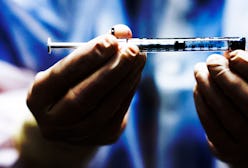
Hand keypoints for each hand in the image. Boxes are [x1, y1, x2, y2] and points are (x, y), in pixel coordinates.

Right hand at [26, 24, 145, 144]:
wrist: (73, 119)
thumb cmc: (73, 82)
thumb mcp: (75, 65)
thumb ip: (97, 47)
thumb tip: (125, 32)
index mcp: (38, 97)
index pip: (62, 75)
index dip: (88, 57)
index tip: (110, 40)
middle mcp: (54, 121)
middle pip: (83, 96)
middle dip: (111, 70)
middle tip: (132, 49)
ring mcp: (78, 134)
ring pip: (106, 106)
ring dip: (126, 78)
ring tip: (139, 57)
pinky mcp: (103, 137)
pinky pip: (119, 111)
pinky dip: (130, 89)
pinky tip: (136, 73)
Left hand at [193, 50, 247, 165]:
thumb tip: (226, 52)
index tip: (233, 54)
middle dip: (229, 80)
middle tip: (211, 61)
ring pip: (231, 117)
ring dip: (210, 90)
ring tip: (200, 71)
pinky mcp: (231, 152)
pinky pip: (213, 128)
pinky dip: (202, 104)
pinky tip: (198, 88)